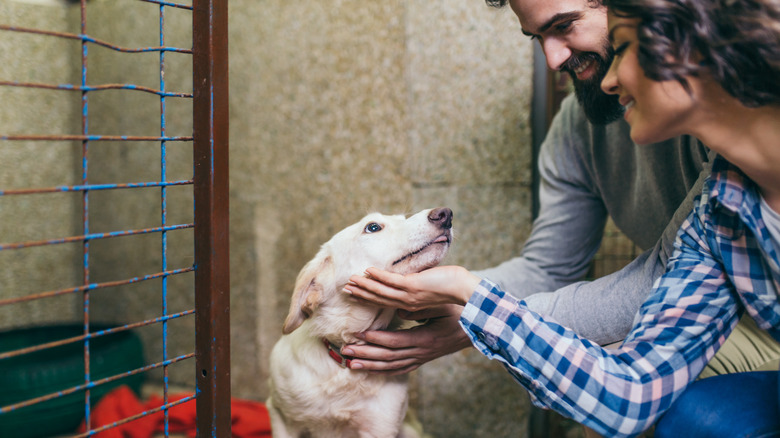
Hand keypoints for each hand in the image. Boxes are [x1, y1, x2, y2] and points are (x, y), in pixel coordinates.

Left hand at [342, 305, 472, 374]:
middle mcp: (422, 352)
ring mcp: (422, 358)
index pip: (395, 342)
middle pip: (388, 357)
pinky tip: (371, 370)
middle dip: (365, 354)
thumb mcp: (444, 306)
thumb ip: (422, 308)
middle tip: (345, 351)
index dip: (376, 339)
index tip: (358, 334)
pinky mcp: (423, 359)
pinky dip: (384, 370)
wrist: (479, 330)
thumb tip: (400, 308)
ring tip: (350, 364)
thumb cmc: (462, 313)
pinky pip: (400, 369)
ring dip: (370, 365)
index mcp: (425, 339)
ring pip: (392, 366)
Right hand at [344, 265, 480, 312]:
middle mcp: (408, 303)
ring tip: (351, 281)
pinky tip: (368, 271)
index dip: (370, 298)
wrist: (466, 292)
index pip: (386, 301)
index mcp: (411, 305)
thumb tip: (408, 292)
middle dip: (362, 293)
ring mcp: (410, 296)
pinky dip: (380, 276)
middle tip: (346, 289)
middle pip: (379, 298)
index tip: (356, 295)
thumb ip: (417, 291)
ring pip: (382, 291)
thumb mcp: (430, 291)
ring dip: (365, 286)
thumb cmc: (453, 288)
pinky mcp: (415, 287)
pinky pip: (393, 281)